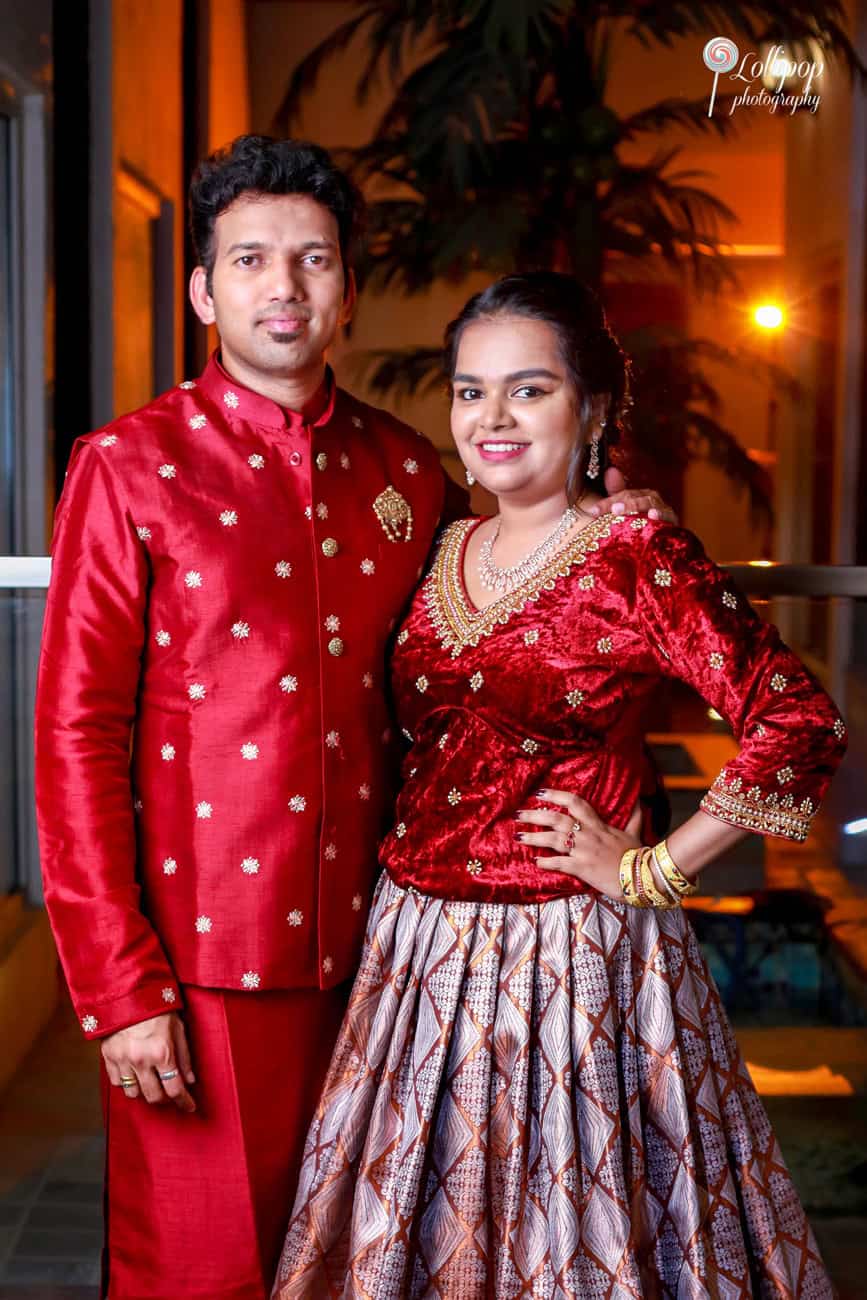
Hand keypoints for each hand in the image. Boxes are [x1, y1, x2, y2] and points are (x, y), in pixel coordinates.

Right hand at [102, 1012, 195, 1111]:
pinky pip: (117, 1083)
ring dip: (145, 1092)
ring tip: (152, 1082)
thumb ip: (185, 1056)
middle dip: (166, 1099)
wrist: (128, 992)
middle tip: (171, 1093)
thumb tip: (190, 1080)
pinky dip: (127, 1084)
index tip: (190, 1107)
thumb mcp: (178, 1028)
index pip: (175, 1089)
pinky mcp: (108, 1058)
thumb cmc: (157, 1008)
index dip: (184, 1101)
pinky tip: (135, 1075)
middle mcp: (142, 1060)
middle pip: (154, 1097)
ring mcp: (123, 1060)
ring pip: (134, 1094)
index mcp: (162, 1052)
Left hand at [515, 789, 641, 899]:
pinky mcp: (583, 868)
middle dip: (535, 815)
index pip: (575, 803)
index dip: (556, 795)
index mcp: (598, 824)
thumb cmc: (638, 855)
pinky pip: (560, 863)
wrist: (644, 877)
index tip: (540, 793)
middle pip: (557, 819)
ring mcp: (584, 851)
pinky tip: (536, 862)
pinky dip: (546, 863)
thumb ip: (633, 817)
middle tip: (518, 814)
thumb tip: (638, 802)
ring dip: (533, 837)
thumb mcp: (634, 833)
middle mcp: (588, 834)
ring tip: (518, 837)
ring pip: (553, 839)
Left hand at [588, 465, 677, 523]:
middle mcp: (651, 498)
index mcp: (639, 494)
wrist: (663, 540)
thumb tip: (610, 471)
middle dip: (622, 503)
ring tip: (627, 511)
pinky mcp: (672, 520)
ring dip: (637, 506)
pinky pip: (666, 517)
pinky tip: (653, 516)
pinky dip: (660, 515)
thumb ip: (616, 494)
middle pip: (635, 497)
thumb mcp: (626, 510)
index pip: (621, 494)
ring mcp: (663, 508)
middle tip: (612, 510)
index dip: (606, 502)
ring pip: (649, 504)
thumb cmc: (642, 524)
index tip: (592, 511)